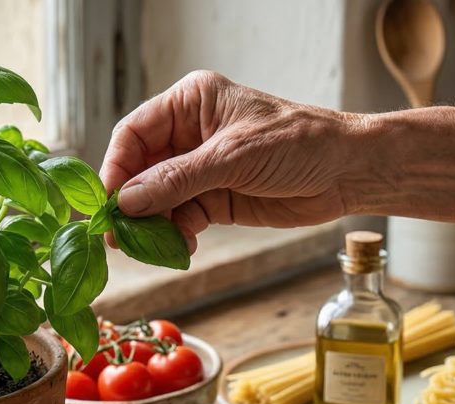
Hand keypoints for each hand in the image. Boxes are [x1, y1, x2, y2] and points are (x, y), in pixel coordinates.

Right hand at [100, 70, 356, 249]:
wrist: (347, 172)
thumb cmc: (299, 143)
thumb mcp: (233, 158)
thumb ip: (178, 179)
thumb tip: (127, 201)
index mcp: (191, 104)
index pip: (134, 134)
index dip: (115, 168)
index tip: (107, 204)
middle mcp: (189, 135)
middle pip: (140, 171)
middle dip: (130, 205)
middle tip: (119, 238)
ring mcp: (201, 169)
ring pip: (158, 201)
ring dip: (153, 226)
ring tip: (153, 249)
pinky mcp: (214, 199)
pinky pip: (181, 219)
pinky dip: (176, 236)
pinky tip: (182, 249)